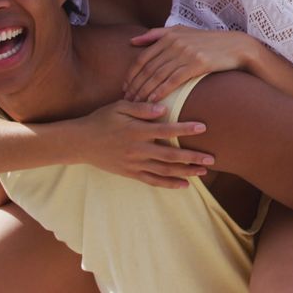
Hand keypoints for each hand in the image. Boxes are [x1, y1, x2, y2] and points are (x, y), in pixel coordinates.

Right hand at [76, 99, 214, 187]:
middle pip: (170, 155)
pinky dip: (169, 183)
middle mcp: (138, 149)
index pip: (166, 130)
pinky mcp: (130, 173)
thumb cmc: (101, 120)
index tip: (203, 127)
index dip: (185, 129)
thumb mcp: (119, 106)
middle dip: (192, 157)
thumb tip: (163, 108)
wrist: (80, 142)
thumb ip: (141, 107)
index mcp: (137, 130)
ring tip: (204, 172)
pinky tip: (184, 185)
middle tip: (212, 158)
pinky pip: (152, 180)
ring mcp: (134, 163)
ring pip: (164, 170)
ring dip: (185, 172)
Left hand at [125, 26, 254, 101]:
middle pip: (148, 69)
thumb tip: (133, 41)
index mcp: (169, 35)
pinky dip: (161, 91)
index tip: (125, 88)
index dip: (131, 75)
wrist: (236, 46)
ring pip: (158, 76)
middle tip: (127, 101)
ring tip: (138, 104)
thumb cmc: (208, 41)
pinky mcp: (197, 64)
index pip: (142, 58)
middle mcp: (175, 43)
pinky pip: (173, 80)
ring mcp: (186, 53)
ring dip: (145, 92)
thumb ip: (157, 34)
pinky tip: (154, 101)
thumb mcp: (183, 31)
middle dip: (135, 87)